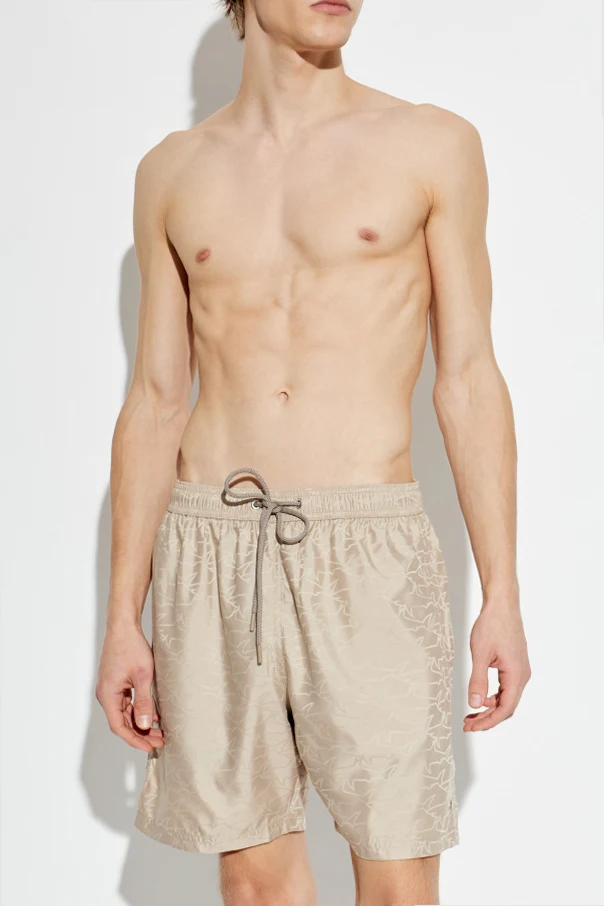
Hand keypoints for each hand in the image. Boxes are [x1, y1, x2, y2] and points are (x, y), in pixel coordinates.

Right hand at [96, 623, 163, 751]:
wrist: (124, 626)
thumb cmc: (131, 647)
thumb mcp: (143, 676)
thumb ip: (144, 702)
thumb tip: (144, 724)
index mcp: (108, 695)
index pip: (119, 727)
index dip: (134, 739)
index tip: (150, 747)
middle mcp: (106, 694)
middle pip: (122, 722)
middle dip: (141, 733)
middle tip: (160, 741)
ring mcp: (111, 689)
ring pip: (125, 713)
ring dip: (141, 722)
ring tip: (160, 731)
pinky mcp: (116, 683)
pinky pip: (127, 703)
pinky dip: (139, 710)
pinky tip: (154, 714)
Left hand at [464, 598, 530, 731]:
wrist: (502, 605)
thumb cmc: (492, 625)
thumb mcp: (480, 654)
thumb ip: (477, 680)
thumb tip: (474, 704)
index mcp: (516, 675)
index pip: (505, 709)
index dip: (488, 722)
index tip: (472, 727)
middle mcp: (522, 675)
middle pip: (507, 706)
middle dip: (488, 718)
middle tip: (468, 724)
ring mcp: (519, 670)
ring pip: (506, 697)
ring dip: (489, 708)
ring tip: (471, 713)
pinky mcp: (515, 664)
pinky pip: (506, 687)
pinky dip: (493, 696)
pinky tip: (480, 697)